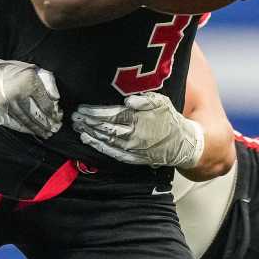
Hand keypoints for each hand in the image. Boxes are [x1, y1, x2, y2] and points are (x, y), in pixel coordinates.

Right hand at [0, 53, 62, 138]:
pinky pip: (14, 123)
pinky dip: (24, 129)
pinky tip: (31, 131)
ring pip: (25, 120)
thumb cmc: (9, 71)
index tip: (57, 118)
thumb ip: (47, 80)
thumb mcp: (30, 68)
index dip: (53, 113)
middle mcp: (18, 91)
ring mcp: (6, 102)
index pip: (45, 103)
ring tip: (45, 133)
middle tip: (53, 130)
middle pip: (36, 114)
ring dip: (36, 129)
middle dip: (46, 124)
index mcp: (29, 80)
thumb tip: (56, 98)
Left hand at [71, 92, 204, 168]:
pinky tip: (88, 140)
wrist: (183, 144)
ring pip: (105, 140)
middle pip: (104, 128)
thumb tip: (127, 100)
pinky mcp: (132, 158)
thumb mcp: (161, 103)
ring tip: (77, 126)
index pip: (110, 115)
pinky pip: (111, 152)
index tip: (82, 107)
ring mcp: (132, 149)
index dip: (94, 112)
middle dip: (88, 122)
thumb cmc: (170, 119)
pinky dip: (98, 146)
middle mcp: (133, 136)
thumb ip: (145, 100)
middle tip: (74, 116)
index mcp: (138, 120)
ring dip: (89, 133)